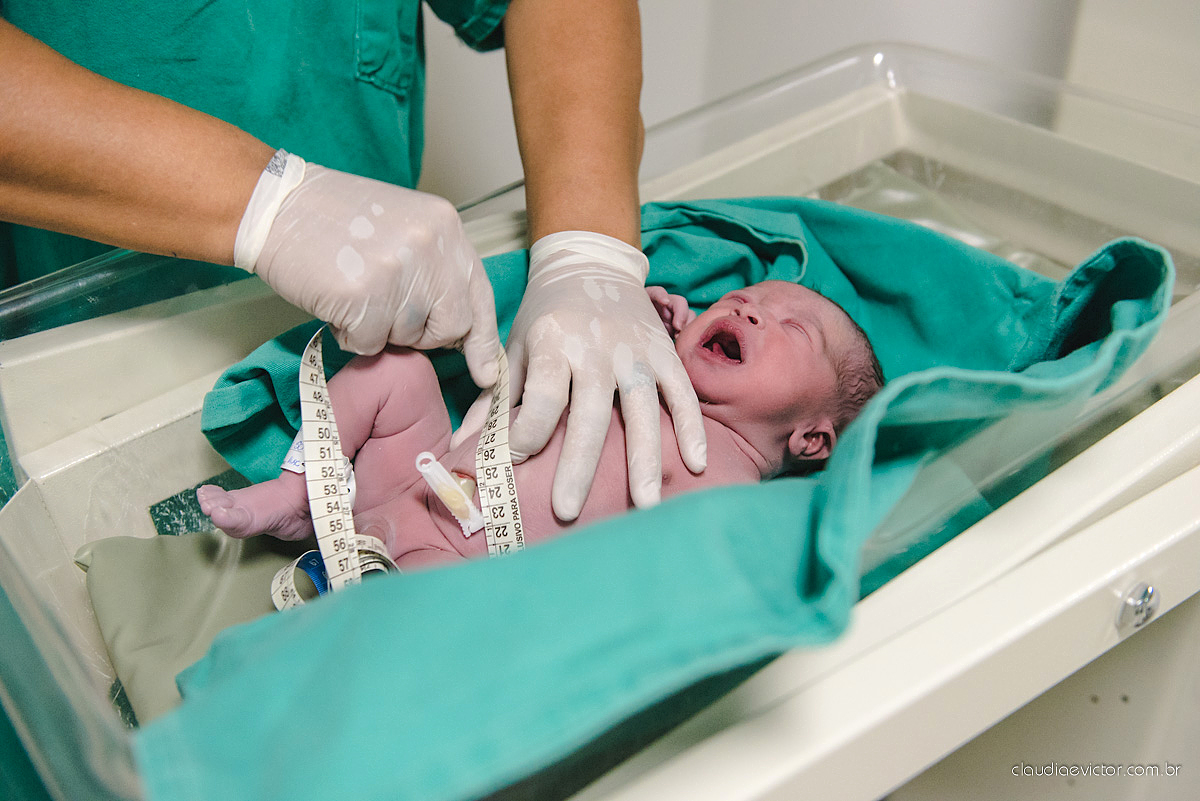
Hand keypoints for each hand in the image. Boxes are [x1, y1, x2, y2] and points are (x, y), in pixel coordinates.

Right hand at [235, 152, 499, 386]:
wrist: (276, 205)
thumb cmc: (334, 219)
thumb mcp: (404, 228)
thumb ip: (435, 269)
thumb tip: (458, 332)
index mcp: (446, 227)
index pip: (479, 295)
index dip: (482, 339)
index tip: (486, 373)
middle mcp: (431, 247)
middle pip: (452, 326)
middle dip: (423, 335)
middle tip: (387, 311)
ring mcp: (401, 271)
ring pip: (409, 338)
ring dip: (380, 330)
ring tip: (354, 292)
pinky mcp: (366, 296)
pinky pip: (370, 344)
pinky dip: (351, 334)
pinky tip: (336, 301)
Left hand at [503, 231, 705, 519]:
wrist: (590, 262)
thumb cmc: (545, 314)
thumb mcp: (514, 346)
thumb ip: (495, 399)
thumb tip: (465, 450)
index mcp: (552, 343)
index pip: (542, 398)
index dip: (527, 434)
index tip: (517, 460)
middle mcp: (596, 348)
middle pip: (589, 415)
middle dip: (578, 467)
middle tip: (567, 511)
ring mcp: (635, 351)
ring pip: (641, 410)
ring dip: (645, 459)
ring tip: (645, 503)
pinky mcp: (664, 352)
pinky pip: (681, 394)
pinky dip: (691, 428)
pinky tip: (695, 465)